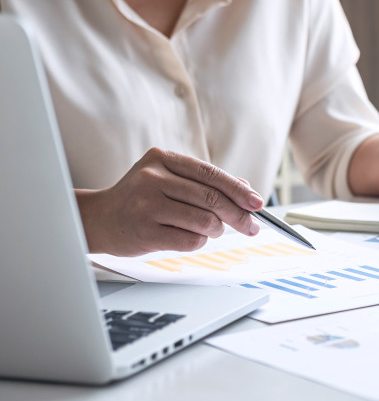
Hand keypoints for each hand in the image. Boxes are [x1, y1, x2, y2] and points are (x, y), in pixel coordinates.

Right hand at [76, 148, 263, 255]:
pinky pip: (191, 240)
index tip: (257, 203)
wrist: (98, 220)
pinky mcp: (146, 232)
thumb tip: (246, 190)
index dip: (239, 190)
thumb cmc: (140, 199)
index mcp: (162, 159)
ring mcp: (147, 205)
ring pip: (205, 220)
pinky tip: (189, 236)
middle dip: (238, 215)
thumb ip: (205, 182)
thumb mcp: (169, 179)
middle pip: (211, 198)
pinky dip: (199, 241)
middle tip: (251, 226)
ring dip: (217, 230)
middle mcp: (153, 178)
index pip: (211, 174)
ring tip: (213, 230)